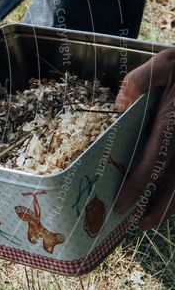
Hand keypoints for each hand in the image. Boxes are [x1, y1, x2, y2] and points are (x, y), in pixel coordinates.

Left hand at [114, 47, 174, 228]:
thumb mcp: (165, 62)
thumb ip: (141, 80)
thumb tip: (119, 103)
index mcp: (174, 124)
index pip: (154, 162)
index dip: (138, 186)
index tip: (122, 204)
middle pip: (174, 183)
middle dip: (158, 208)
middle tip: (138, 226)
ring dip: (170, 204)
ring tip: (150, 221)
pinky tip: (167, 199)